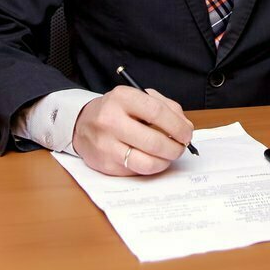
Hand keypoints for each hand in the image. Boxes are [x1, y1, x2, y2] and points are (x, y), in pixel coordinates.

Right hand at [72, 86, 193, 175]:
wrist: (82, 123)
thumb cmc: (117, 110)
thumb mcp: (138, 97)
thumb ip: (166, 107)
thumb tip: (185, 127)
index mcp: (122, 98)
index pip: (156, 112)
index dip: (177, 126)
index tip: (187, 134)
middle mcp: (110, 120)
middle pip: (153, 141)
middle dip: (174, 148)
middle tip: (180, 147)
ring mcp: (105, 144)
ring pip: (146, 162)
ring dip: (164, 162)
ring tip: (168, 156)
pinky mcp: (104, 164)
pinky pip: (135, 171)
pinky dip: (150, 167)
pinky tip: (151, 159)